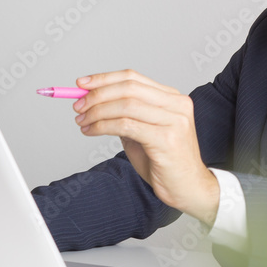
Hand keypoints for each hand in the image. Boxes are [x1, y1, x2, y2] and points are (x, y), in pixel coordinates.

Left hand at [72, 69, 219, 225]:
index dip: (104, 78)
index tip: (81, 84)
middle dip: (97, 95)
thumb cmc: (165, 162)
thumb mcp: (143, 132)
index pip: (133, 78)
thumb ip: (124, 115)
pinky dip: (103, 126)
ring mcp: (174, 121)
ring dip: (97, 112)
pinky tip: (92, 131)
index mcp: (172, 98)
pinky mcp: (166, 139)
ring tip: (82, 121)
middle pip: (128, 88)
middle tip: (78, 105)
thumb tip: (93, 102)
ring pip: (125, 105)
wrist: (188, 189)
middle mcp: (176, 104)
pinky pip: (126, 125)